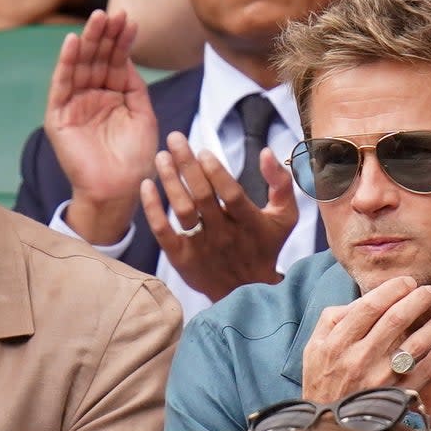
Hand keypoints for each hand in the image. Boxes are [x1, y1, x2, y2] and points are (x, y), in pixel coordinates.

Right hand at [46, 10, 158, 244]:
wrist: (119, 189)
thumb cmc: (135, 158)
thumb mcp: (142, 115)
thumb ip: (134, 86)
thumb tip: (127, 58)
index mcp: (113, 95)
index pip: (116, 61)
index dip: (122, 41)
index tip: (131, 19)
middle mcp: (92, 96)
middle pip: (98, 58)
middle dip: (105, 35)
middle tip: (113, 12)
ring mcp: (75, 105)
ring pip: (81, 66)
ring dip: (88, 41)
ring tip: (98, 18)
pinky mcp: (59, 116)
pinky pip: (62, 85)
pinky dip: (67, 63)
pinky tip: (74, 43)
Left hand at [141, 132, 298, 301]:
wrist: (247, 292)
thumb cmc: (265, 246)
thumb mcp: (285, 217)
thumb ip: (281, 183)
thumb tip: (265, 151)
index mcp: (250, 222)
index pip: (231, 194)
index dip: (216, 172)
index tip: (203, 151)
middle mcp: (225, 235)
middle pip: (202, 196)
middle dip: (187, 164)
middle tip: (175, 138)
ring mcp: (202, 248)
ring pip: (182, 210)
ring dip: (169, 181)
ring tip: (161, 157)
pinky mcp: (182, 258)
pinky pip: (163, 231)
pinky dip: (152, 209)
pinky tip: (146, 185)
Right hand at [302, 277, 430, 402]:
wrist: (328, 425)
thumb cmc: (322, 381)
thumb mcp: (314, 347)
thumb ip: (332, 320)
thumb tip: (360, 302)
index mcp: (337, 343)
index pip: (369, 306)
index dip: (392, 289)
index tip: (406, 282)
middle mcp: (359, 358)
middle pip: (395, 320)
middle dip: (417, 300)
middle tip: (428, 291)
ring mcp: (379, 378)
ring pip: (414, 345)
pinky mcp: (395, 395)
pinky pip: (423, 371)